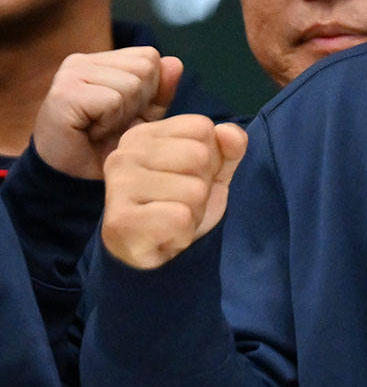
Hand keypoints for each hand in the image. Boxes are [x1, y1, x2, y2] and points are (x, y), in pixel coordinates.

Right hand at [33, 47, 183, 178]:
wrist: (75, 178)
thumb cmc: (108, 144)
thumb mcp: (144, 116)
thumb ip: (160, 91)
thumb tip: (175, 63)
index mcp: (100, 60)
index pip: (150, 56)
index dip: (151, 89)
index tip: (126, 112)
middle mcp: (82, 61)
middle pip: (145, 68)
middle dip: (139, 102)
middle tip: (113, 123)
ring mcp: (70, 74)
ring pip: (132, 84)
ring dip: (124, 114)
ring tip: (101, 127)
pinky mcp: (64, 92)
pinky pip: (113, 101)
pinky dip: (110, 122)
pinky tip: (92, 131)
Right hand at [101, 115, 247, 269]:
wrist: (155, 258)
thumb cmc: (180, 206)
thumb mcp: (214, 172)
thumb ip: (229, 148)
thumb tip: (228, 133)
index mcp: (143, 135)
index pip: (202, 128)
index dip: (210, 157)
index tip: (188, 177)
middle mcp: (124, 154)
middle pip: (199, 156)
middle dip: (202, 186)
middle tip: (181, 203)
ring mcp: (118, 186)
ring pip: (193, 190)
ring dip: (194, 212)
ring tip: (173, 219)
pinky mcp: (120, 221)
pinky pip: (180, 218)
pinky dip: (183, 232)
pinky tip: (166, 236)